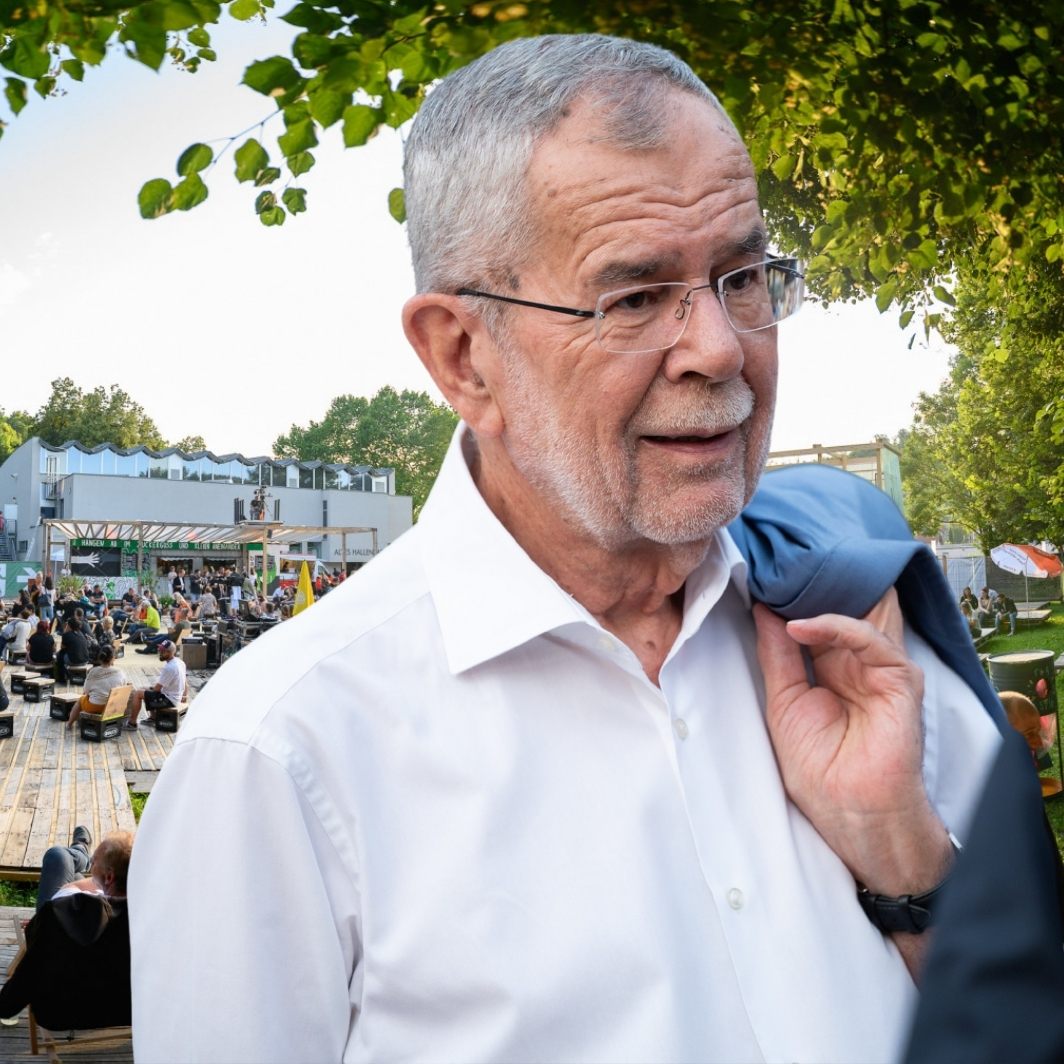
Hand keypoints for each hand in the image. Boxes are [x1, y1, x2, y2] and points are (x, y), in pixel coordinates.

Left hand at [754, 589, 949, 895]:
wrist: (850, 811)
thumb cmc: (819, 768)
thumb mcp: (783, 701)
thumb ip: (776, 655)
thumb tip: (763, 608)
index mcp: (831, 665)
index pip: (816, 614)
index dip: (794, 591)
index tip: (764, 568)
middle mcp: (857, 660)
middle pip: (845, 604)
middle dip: (815, 579)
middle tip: (781, 556)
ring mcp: (881, 667)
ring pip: (863, 611)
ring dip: (826, 591)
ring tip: (788, 575)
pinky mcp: (900, 679)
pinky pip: (871, 640)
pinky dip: (836, 627)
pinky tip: (802, 628)